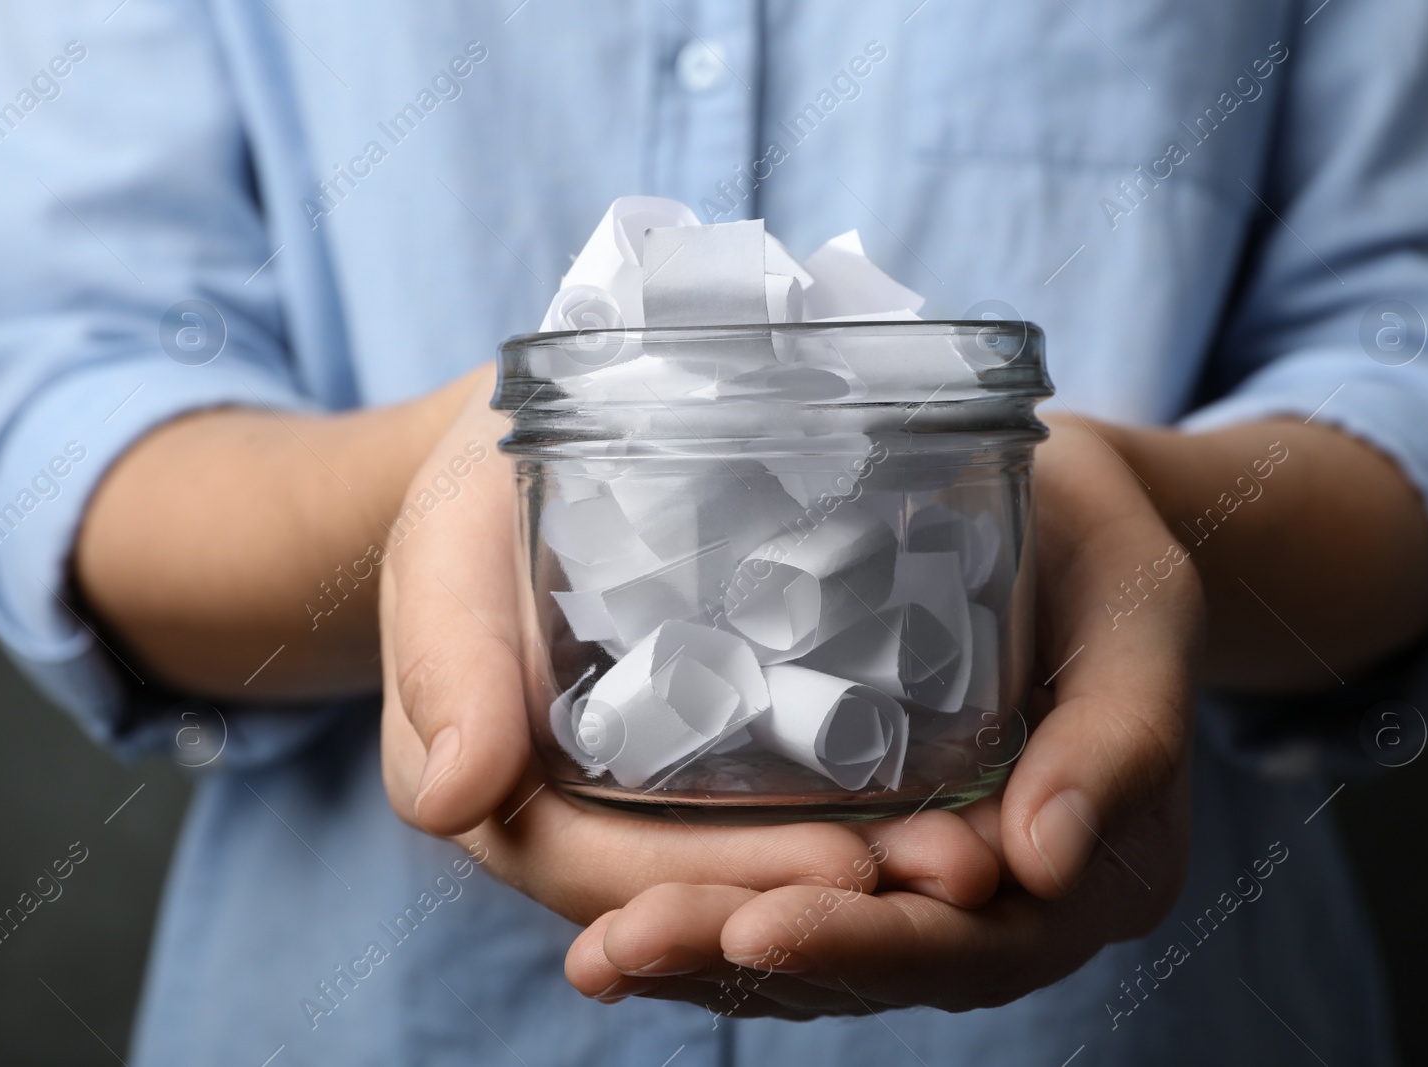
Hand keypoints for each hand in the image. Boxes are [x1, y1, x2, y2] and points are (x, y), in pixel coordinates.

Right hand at [378, 368, 1001, 924]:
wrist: (521, 461)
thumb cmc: (474, 498)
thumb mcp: (445, 555)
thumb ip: (449, 668)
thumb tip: (459, 796)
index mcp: (500, 802)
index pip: (611, 875)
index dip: (725, 880)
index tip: (847, 866)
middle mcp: (578, 825)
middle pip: (703, 890)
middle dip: (827, 890)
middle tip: (963, 866)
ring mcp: (647, 799)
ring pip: (752, 863)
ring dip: (867, 870)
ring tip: (982, 850)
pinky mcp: (706, 755)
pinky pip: (779, 805)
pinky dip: (859, 812)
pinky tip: (954, 795)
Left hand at [563, 416, 1200, 1014]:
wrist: (1070, 520)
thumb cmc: (1108, 561)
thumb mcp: (1141, 619)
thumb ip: (1120, 736)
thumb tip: (1042, 861)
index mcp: (1099, 873)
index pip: (973, 943)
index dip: (864, 945)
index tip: (757, 924)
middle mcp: (1013, 902)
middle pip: (876, 965)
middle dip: (746, 960)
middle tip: (624, 947)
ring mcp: (936, 880)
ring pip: (822, 950)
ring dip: (708, 959)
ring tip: (602, 952)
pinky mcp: (874, 840)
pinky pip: (795, 895)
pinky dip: (714, 907)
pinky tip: (620, 909)